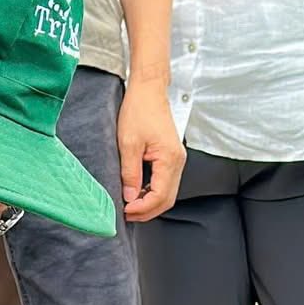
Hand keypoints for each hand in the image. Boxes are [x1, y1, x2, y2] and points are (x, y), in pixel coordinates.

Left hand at [117, 74, 185, 222]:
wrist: (148, 90)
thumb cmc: (139, 109)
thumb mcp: (128, 143)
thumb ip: (130, 173)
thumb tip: (130, 197)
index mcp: (169, 159)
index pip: (159, 196)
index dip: (142, 208)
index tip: (125, 211)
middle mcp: (177, 161)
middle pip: (167, 199)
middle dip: (147, 211)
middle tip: (127, 214)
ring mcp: (176, 159)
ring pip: (167, 193)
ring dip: (150, 203)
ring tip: (130, 205)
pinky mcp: (171, 157)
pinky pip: (165, 182)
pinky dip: (153, 192)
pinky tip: (138, 193)